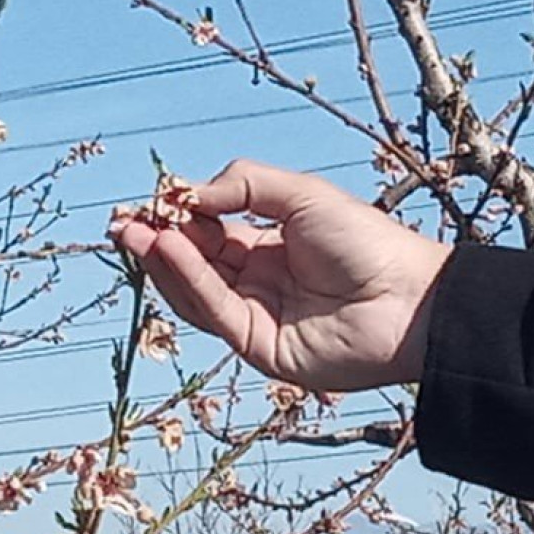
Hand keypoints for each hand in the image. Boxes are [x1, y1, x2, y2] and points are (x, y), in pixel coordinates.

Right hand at [111, 159, 451, 391]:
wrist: (411, 298)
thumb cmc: (368, 242)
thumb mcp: (302, 195)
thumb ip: (244, 186)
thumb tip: (189, 193)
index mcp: (269, 248)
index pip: (207, 234)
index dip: (176, 218)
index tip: (145, 201)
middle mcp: (257, 284)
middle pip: (192, 264)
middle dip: (155, 241)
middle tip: (121, 221)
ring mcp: (256, 318)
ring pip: (194, 291)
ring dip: (162, 261)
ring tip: (136, 232)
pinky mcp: (259, 347)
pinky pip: (214, 310)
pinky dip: (188, 279)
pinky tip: (169, 248)